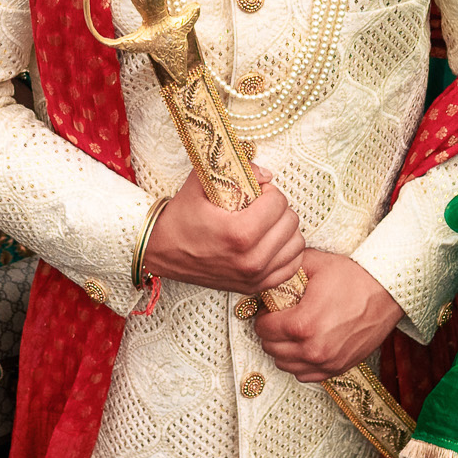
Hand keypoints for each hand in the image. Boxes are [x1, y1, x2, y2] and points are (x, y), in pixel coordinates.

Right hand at [143, 168, 306, 294]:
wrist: (161, 252)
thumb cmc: (180, 218)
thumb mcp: (199, 184)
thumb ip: (234, 170)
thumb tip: (266, 175)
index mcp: (239, 234)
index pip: (278, 203)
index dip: (268, 191)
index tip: (255, 191)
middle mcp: (251, 260)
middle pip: (290, 222)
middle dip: (278, 208)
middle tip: (260, 205)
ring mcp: (255, 277)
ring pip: (296, 244)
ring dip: (285, 229)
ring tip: (266, 222)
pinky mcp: (255, 287)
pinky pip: (292, 266)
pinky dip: (286, 251)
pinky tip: (271, 242)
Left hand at [251, 249, 404, 382]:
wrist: (387, 292)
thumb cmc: (353, 277)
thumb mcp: (314, 264)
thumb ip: (285, 271)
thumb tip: (266, 277)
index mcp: (302, 324)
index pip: (263, 328)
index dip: (262, 315)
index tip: (269, 309)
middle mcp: (313, 349)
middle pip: (271, 348)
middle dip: (269, 332)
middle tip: (277, 318)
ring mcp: (326, 362)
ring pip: (285, 365)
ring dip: (282, 349)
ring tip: (289, 332)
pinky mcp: (338, 368)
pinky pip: (305, 375)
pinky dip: (298, 363)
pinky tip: (303, 346)